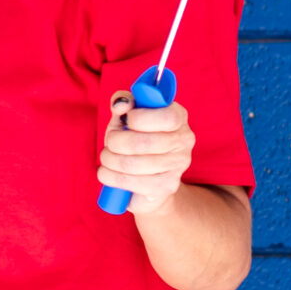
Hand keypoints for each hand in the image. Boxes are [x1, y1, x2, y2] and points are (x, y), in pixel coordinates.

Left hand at [99, 90, 195, 213]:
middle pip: (141, 143)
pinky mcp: (165, 187)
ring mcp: (177, 166)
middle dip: (114, 141)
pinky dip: (109, 176)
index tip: (126, 120)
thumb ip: (124, 102)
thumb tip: (121, 105)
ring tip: (107, 157)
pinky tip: (108, 172)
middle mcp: (184, 141)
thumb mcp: (128, 116)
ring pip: (130, 164)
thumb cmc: (136, 138)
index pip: (166, 117)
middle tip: (110, 142)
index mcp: (178, 116)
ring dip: (108, 159)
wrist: (150, 179)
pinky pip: (128, 181)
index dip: (138, 118)